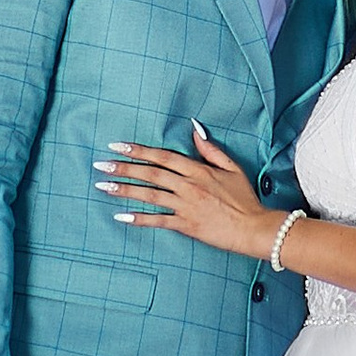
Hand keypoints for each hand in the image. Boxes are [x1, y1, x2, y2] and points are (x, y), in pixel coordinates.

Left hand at [98, 125, 266, 256]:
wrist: (253, 228)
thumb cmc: (244, 199)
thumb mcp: (232, 167)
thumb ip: (210, 149)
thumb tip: (194, 128)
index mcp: (198, 170)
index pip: (163, 156)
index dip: (139, 150)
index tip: (118, 146)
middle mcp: (189, 186)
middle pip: (151, 173)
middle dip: (124, 168)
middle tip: (101, 164)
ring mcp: (186, 206)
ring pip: (150, 195)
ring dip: (125, 190)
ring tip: (104, 186)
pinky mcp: (186, 225)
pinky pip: (158, 221)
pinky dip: (139, 219)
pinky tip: (121, 216)